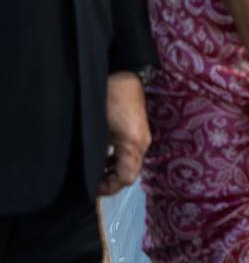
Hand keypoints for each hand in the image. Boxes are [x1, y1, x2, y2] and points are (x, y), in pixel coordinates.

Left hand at [99, 72, 149, 195]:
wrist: (123, 73)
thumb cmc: (111, 98)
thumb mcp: (101, 129)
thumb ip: (101, 153)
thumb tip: (93, 172)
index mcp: (135, 145)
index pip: (126, 178)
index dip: (109, 187)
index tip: (92, 189)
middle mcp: (142, 143)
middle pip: (130, 173)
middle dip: (111, 181)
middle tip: (92, 183)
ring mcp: (141, 136)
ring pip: (130, 163)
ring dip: (114, 170)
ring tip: (96, 171)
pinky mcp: (137, 129)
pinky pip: (129, 153)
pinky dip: (117, 159)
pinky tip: (103, 156)